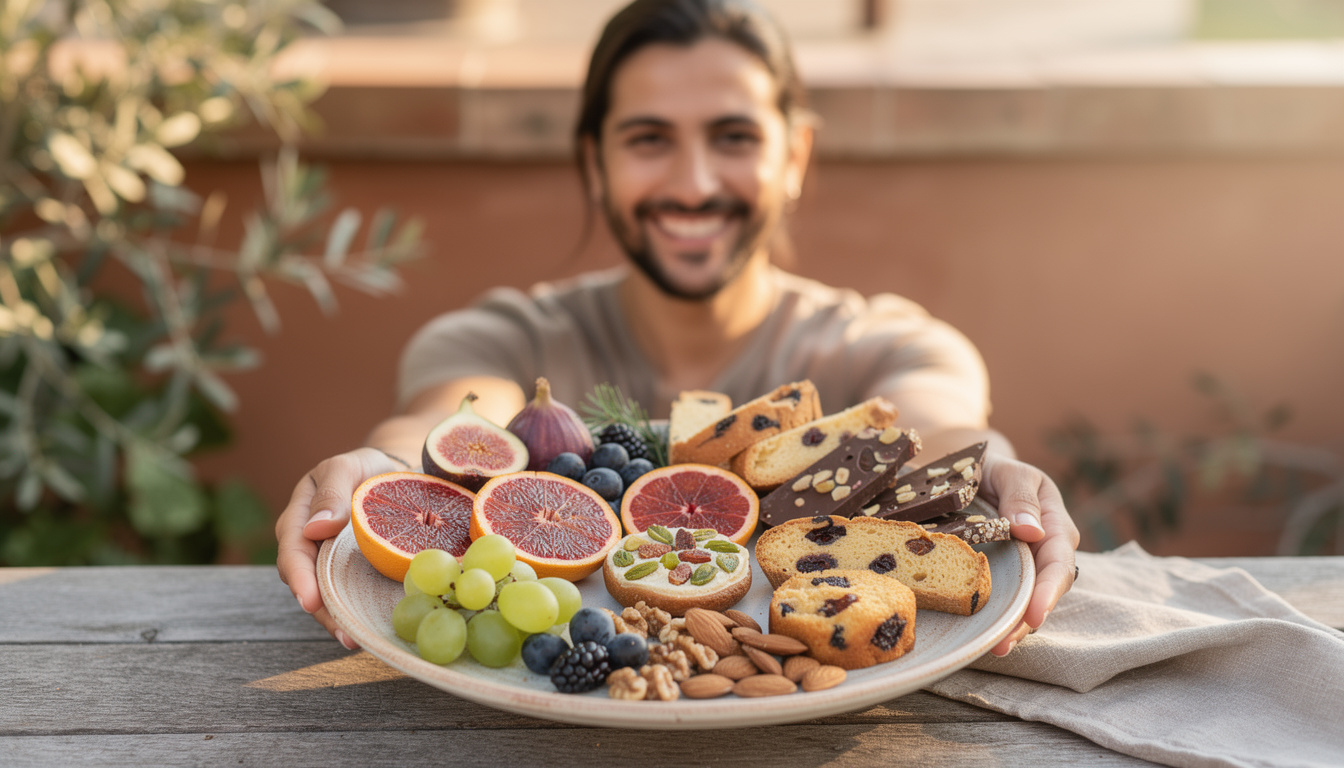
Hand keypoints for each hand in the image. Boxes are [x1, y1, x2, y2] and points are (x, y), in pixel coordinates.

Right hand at [275, 447, 403, 648]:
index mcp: (299, 517)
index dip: (299, 578)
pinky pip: (346, 595)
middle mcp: (308, 545)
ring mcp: (327, 562)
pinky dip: (353, 612)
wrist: (389, 474)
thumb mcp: (346, 467)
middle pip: (305, 583)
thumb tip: (315, 528)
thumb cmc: (364, 468)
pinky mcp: (348, 572)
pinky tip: (367, 630)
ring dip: (337, 619)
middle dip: (321, 610)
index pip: (292, 552)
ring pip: (325, 595)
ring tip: (354, 640)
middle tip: (342, 633)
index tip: (309, 600)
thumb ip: (332, 492)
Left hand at [977, 453, 1078, 656]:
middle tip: (1005, 643)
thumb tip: (1031, 530)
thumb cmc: (995, 468)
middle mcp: (1045, 551)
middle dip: (1028, 619)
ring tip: (994, 648)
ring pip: (1026, 601)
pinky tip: (984, 636)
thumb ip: (1020, 497)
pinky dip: (999, 617)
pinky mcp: (1007, 575)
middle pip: (1044, 591)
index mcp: (1054, 525)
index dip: (1048, 591)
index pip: (1058, 563)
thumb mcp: (1010, 471)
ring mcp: (1027, 566)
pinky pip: (1007, 598)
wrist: (976, 471)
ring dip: (1013, 627)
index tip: (1035, 614)